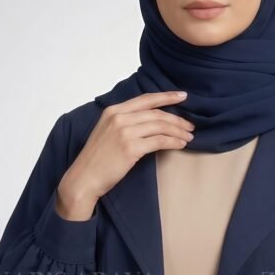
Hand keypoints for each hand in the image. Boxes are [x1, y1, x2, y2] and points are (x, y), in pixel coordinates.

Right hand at [57, 90, 194, 215]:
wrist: (84, 178)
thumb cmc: (97, 159)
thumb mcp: (107, 132)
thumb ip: (125, 123)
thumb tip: (151, 122)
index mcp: (113, 111)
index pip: (145, 99)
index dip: (166, 96)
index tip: (182, 96)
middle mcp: (119, 117)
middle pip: (156, 113)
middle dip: (177, 119)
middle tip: (190, 126)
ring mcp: (124, 132)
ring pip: (160, 126)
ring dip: (178, 131)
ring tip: (189, 137)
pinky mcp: (130, 147)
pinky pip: (159, 141)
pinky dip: (173, 142)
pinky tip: (180, 145)